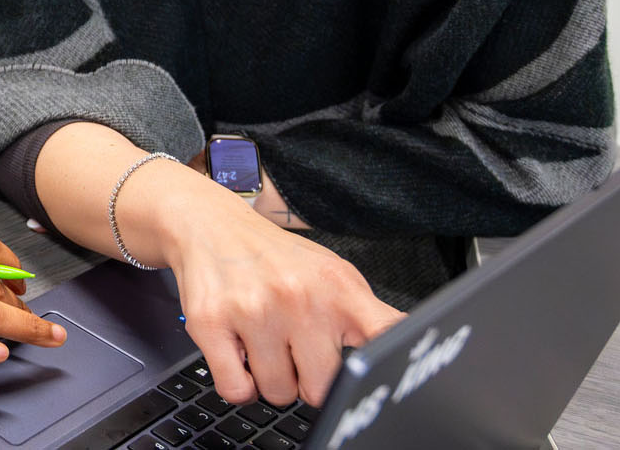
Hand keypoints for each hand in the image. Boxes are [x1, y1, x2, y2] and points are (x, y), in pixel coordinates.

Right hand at [132, 165, 401, 407]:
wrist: (213, 227)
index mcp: (339, 289)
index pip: (383, 337)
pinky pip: (236, 390)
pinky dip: (239, 385)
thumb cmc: (278, 260)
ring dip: (270, 380)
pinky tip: (241, 355)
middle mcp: (299, 298)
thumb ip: (369, 317)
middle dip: (307, 381)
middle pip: (320, 389)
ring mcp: (254, 311)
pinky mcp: (211, 323)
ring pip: (277, 393)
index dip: (383, 370)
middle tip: (295, 352)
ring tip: (265, 345)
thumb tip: (408, 349)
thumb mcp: (334, 275)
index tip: (377, 382)